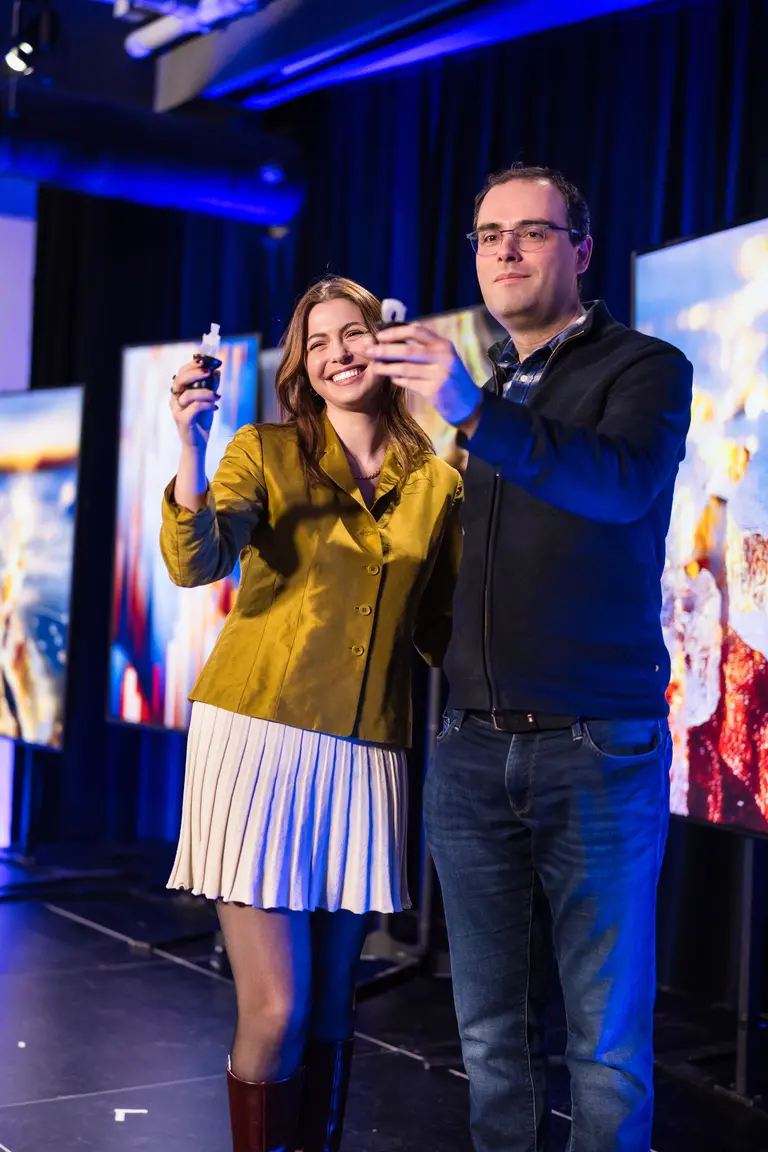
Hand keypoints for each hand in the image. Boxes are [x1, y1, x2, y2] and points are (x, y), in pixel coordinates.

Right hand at [169, 358, 220, 450]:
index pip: (180, 374)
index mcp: (178, 393)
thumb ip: (211, 387)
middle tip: (208, 372)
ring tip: (217, 396)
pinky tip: (215, 407)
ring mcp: (177, 411)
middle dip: (194, 374)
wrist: (198, 443)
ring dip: (205, 392)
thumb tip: (217, 372)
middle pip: (180, 381)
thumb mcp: (208, 401)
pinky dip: (206, 404)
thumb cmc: (201, 421)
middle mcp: (175, 400)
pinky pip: (195, 407)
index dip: (190, 366)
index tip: (203, 362)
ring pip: (188, 395)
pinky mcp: (183, 420)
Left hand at [362, 324, 480, 426]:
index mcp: (443, 344)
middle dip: (384, 350)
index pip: (416, 331)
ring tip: (374, 366)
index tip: (380, 336)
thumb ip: (423, 347)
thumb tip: (394, 337)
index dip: (395, 332)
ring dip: (386, 367)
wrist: (468, 403)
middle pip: (407, 350)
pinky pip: (409, 383)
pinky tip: (391, 378)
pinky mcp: (434, 390)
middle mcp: (443, 357)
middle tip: (369, 351)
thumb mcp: (442, 357)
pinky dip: (397, 380)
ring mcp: (439, 374)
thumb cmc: (450, 377)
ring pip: (405, 368)